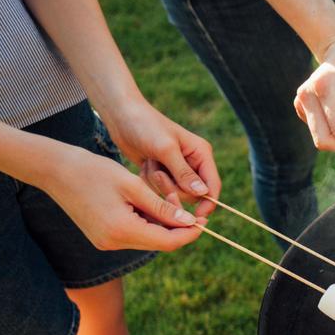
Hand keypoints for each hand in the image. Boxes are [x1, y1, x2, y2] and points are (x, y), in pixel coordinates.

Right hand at [45, 148, 202, 250]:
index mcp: (122, 230)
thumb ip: (162, 207)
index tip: (204, 220)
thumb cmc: (94, 170)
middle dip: (178, 227)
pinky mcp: (102, 237)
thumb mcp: (133, 185)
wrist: (55, 171)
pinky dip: (147, 221)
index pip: (167, 241)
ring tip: (166, 197)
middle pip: (159, 243)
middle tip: (188, 206)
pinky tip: (149, 203)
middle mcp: (114, 243)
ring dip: (162, 223)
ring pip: (147, 238)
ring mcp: (106, 243)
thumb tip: (189, 223)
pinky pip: (134, 234)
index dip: (189, 233)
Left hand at [99, 97, 220, 218]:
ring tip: (150, 163)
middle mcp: (193, 163)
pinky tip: (145, 164)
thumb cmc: (145, 126)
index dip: (208, 202)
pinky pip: (161, 190)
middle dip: (173, 188)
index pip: (213, 184)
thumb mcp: (165, 149)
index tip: (197, 217)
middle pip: (192, 194)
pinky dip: (151, 181)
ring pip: (175, 193)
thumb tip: (203, 193)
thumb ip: (184, 172)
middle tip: (158, 173)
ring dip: (160, 183)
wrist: (122, 117)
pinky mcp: (163, 173)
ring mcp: (177, 169)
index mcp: (201, 153)